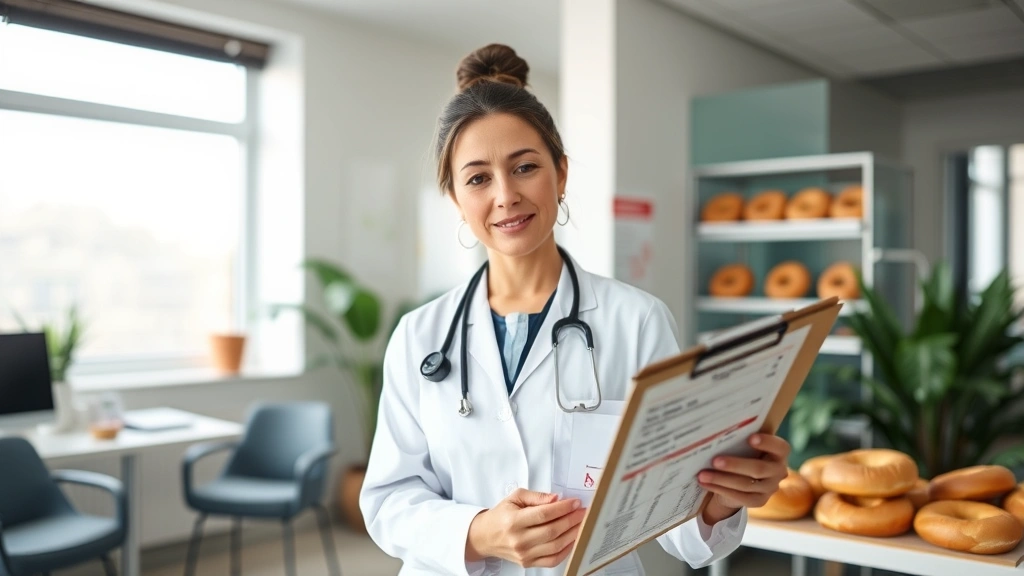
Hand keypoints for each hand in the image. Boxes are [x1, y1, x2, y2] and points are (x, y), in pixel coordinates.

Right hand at [466, 488, 586, 567]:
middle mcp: (519, 540)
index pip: (544, 514)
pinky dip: (566, 551)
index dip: (563, 508)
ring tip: (581, 524)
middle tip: (583, 512)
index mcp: (513, 521)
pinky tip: (572, 539)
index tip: (575, 503)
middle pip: (552, 531)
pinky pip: (552, 560)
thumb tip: (556, 499)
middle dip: (571, 520)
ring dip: (572, 534)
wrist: (485, 536)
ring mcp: (524, 554)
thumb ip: (536, 497)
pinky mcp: (528, 563)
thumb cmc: (501, 515)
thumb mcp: (514, 498)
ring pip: (555, 546)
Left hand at [698, 433, 790, 523]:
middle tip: (714, 461)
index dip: (767, 442)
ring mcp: (770, 488)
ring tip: (702, 474)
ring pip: (746, 484)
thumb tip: (716, 433)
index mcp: (779, 453)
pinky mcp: (759, 501)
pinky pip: (740, 497)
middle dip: (735, 465)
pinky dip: (720, 489)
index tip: (750, 438)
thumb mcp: (746, 445)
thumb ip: (741, 439)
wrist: (743, 477)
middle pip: (759, 469)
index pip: (780, 447)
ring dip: (722, 479)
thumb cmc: (744, 452)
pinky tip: (705, 484)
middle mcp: (779, 471)